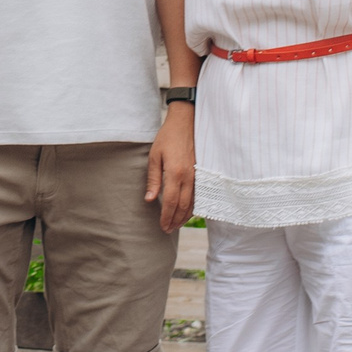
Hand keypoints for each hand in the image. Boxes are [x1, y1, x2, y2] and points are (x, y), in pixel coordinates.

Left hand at [145, 102, 195, 233]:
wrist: (186, 122)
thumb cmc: (168, 138)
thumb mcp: (154, 156)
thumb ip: (153, 179)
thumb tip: (149, 200)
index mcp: (175, 173)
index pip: (171, 202)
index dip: (166, 217)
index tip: (162, 226)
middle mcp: (189, 177)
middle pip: (183, 206)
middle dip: (175, 220)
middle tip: (168, 230)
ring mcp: (198, 175)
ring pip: (193, 203)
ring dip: (185, 217)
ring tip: (176, 225)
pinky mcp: (202, 173)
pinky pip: (199, 195)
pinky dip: (193, 207)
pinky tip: (187, 212)